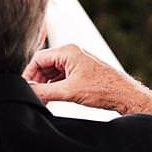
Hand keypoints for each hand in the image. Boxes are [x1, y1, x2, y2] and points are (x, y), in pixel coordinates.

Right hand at [23, 44, 151, 114]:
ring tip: (44, 100)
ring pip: (52, 72)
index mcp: (68, 51)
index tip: (26, 88)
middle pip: (44, 65)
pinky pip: (60, 76)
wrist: (125, 96)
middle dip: (38, 81)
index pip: (38, 59)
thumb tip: (28, 92)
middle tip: (35, 96)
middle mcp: (72, 53)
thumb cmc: (103, 89)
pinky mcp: (80, 71)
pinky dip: (55, 86)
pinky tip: (53, 98)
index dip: (29, 74)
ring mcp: (76, 62)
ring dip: (46, 85)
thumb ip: (45, 92)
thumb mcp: (69, 92)